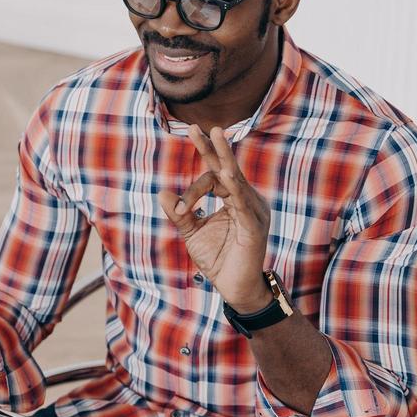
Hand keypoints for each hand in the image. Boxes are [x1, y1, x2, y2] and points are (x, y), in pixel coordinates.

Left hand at [157, 124, 273, 309]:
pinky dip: (235, 188)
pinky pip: (244, 204)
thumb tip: (161, 192)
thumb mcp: (192, 233)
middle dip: (213, 147)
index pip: (213, 179)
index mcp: (233, 199)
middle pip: (227, 169)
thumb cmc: (218, 259)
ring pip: (235, 180)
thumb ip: (180, 213)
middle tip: (199, 127)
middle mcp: (246, 200)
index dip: (193, 191)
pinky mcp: (255, 227)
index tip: (181, 209)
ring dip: (224, 159)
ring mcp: (253, 212)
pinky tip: (228, 175)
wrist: (234, 289)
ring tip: (217, 135)